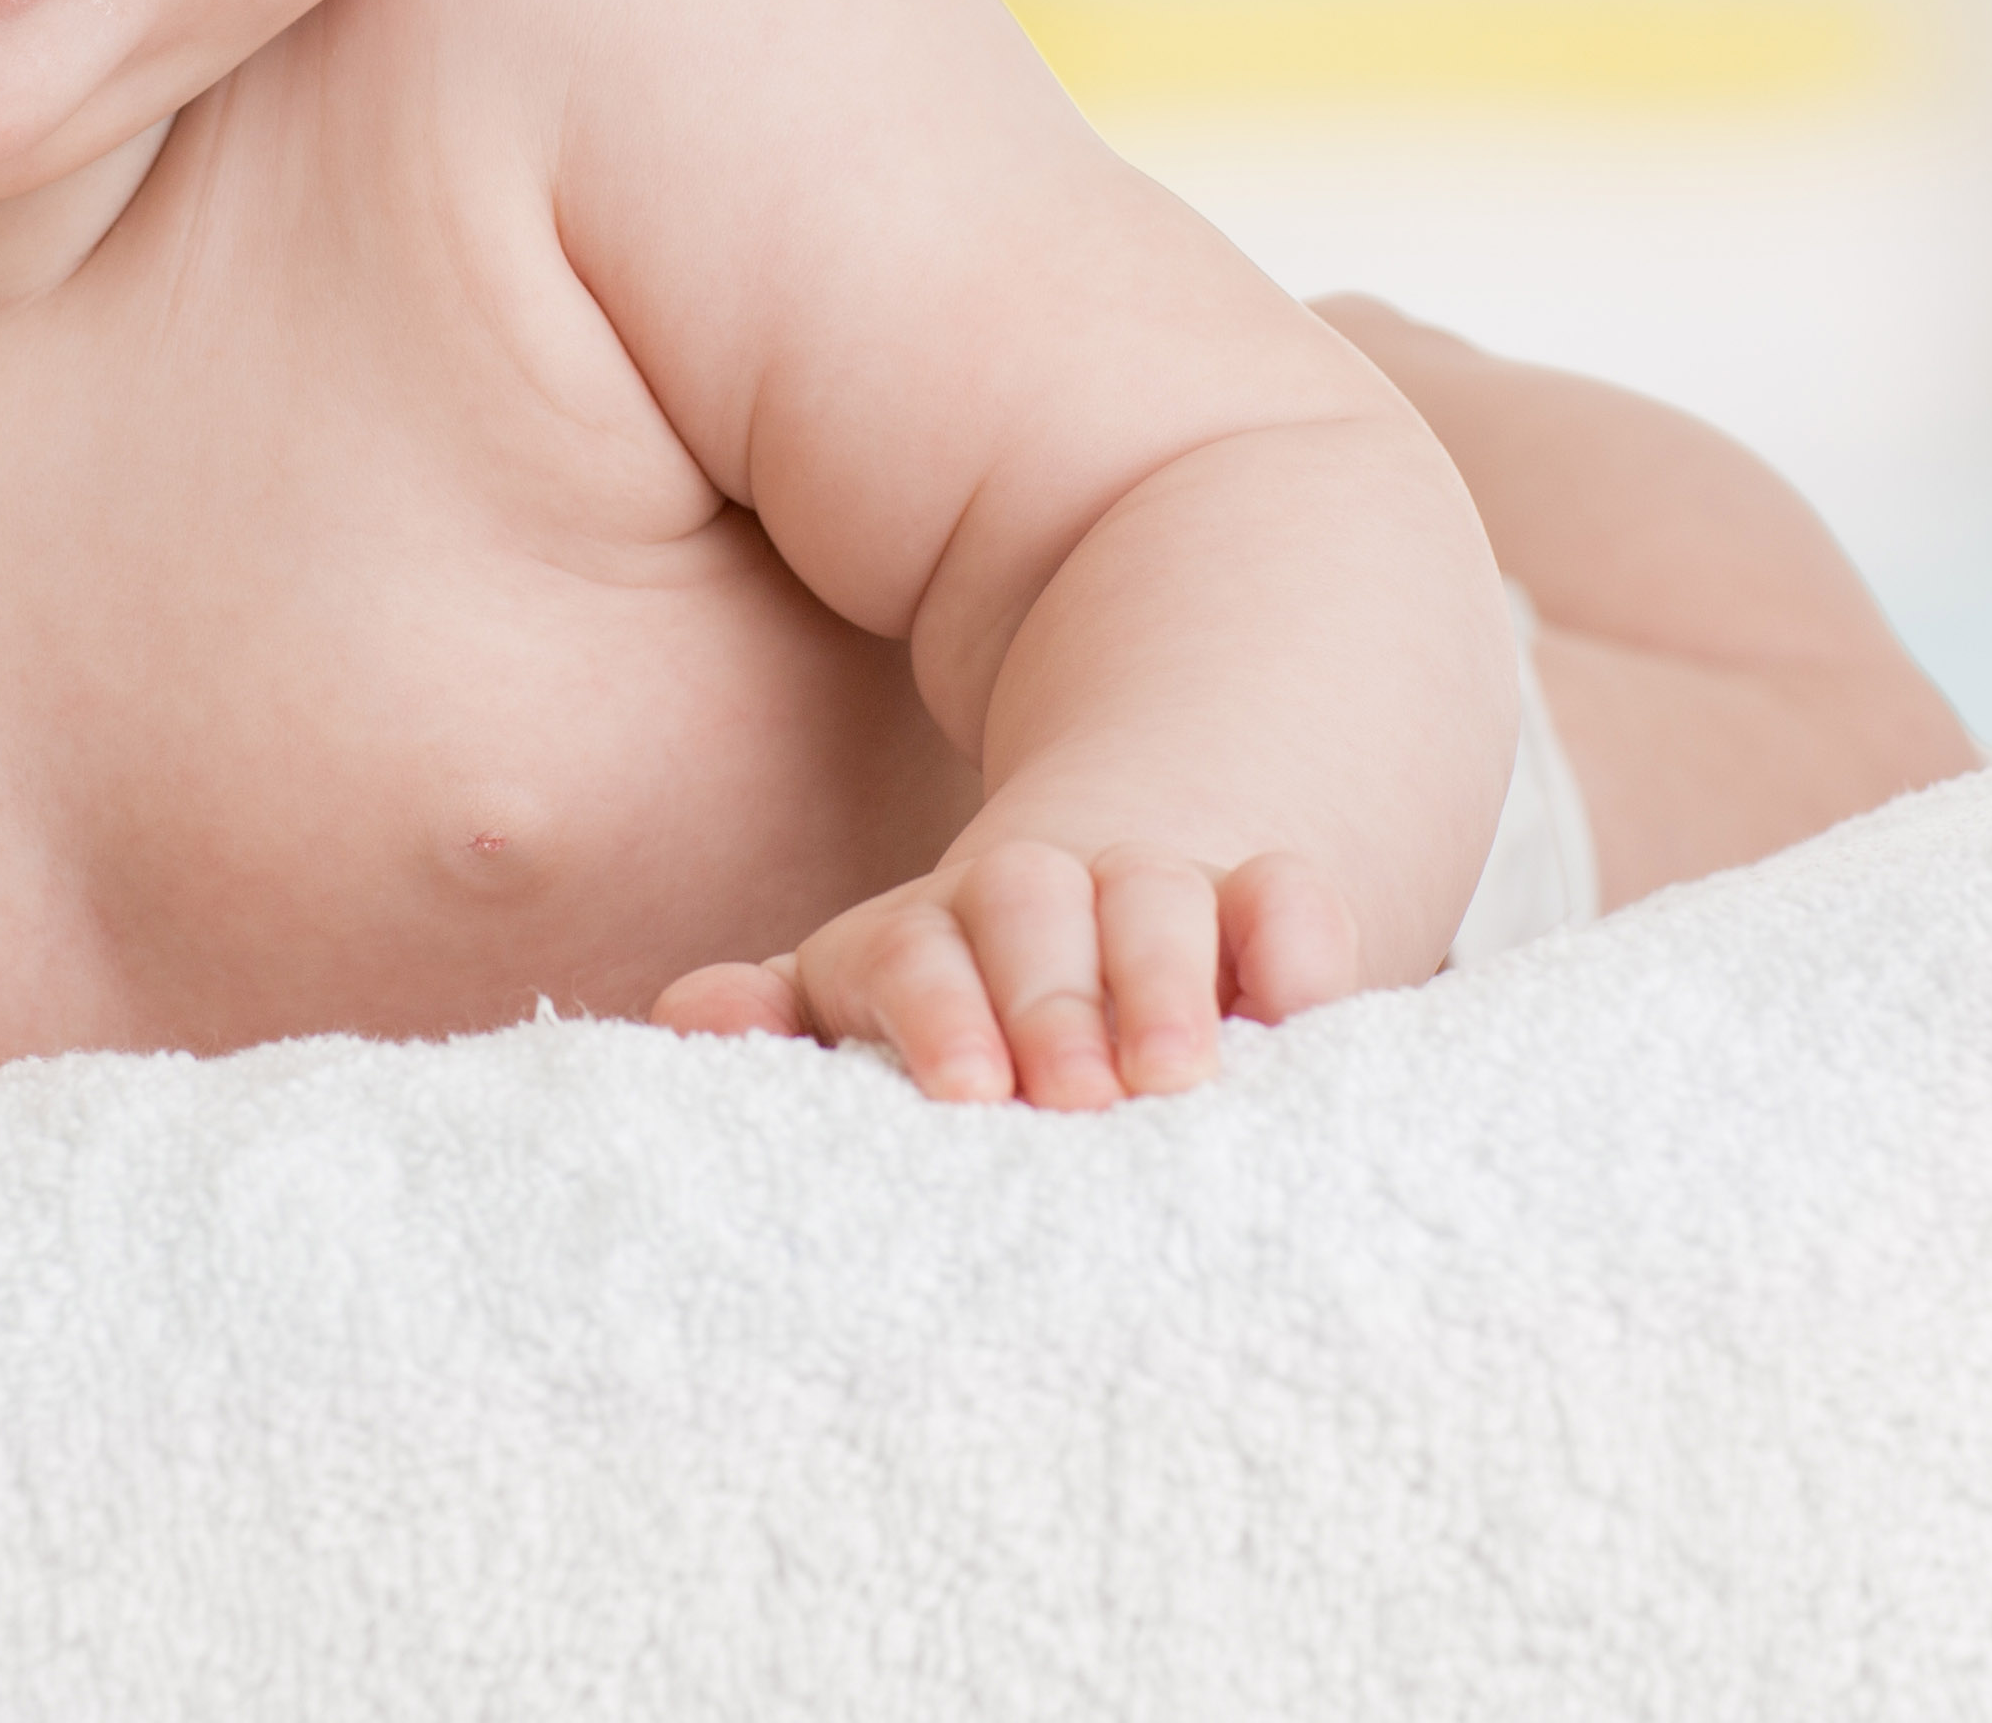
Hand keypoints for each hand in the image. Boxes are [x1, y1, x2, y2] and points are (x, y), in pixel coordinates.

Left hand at [649, 837, 1356, 1105]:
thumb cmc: (962, 1033)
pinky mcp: (1262, 908)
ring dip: (1164, 978)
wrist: (1102, 941)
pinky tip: (1304, 1008)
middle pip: (1026, 901)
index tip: (969, 1094)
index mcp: (921, 936)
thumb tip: (687, 1016)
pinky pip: (1286, 893)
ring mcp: (1153, 890)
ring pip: (1151, 889)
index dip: (937, 1009)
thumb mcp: (864, 1022)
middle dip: (1051, 999)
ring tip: (1182, 1081)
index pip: (910, 947)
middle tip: (1078, 1103)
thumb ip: (786, 1021)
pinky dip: (1297, 940)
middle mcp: (1033, 895)